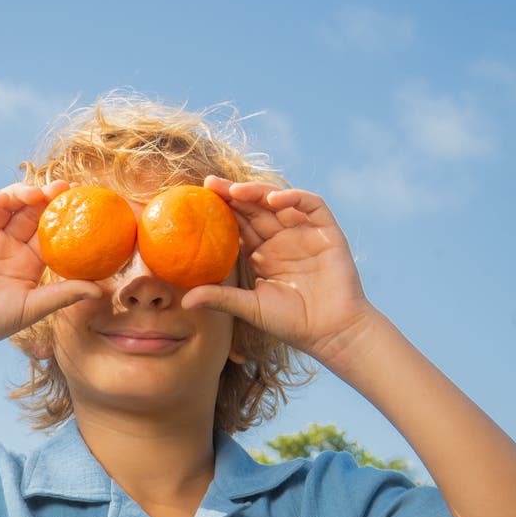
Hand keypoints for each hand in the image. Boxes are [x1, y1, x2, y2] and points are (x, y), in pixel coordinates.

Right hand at [0, 182, 100, 354]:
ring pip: (4, 203)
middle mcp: (5, 244)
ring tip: (36, 194)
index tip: (82, 202)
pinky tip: (1, 199)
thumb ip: (65, 294)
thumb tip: (102, 290)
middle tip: (64, 187)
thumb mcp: (34, 307)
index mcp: (25, 261)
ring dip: (20, 193)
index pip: (49, 231)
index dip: (64, 215)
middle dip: (47, 196)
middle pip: (29, 211)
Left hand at [185, 178, 377, 368]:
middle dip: (234, 194)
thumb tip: (184, 301)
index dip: (222, 211)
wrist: (331, 332)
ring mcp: (304, 233)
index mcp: (262, 254)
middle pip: (255, 208)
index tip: (199, 200)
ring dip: (258, 193)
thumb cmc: (291, 323)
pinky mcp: (327, 232)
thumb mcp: (250, 308)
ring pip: (279, 202)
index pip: (239, 225)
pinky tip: (274, 201)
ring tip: (236, 191)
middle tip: (210, 184)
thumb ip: (221, 299)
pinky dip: (294, 198)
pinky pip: (311, 205)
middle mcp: (282, 239)